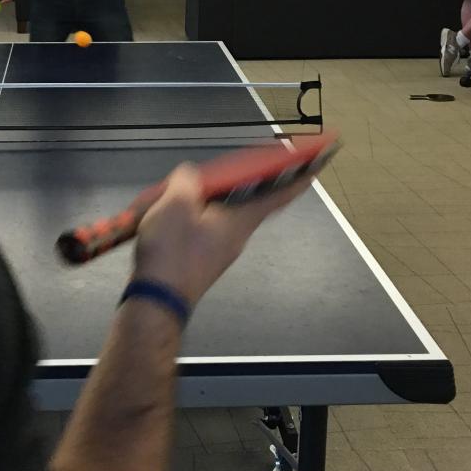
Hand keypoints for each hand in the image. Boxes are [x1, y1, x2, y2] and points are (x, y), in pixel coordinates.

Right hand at [132, 162, 312, 308]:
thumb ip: (186, 180)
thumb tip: (189, 176)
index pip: (278, 195)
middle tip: (219, 171)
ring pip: (217, 215)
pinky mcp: (200, 261)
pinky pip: (201, 230)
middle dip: (229, 184)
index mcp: (240, 220)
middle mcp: (236, 237)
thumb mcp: (176, 203)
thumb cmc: (171, 252)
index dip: (297, 179)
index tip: (315, 170)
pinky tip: (164, 216)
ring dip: (200, 201)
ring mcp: (218, 251)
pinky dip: (187, 218)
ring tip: (173, 194)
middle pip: (242, 201)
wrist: (155, 300)